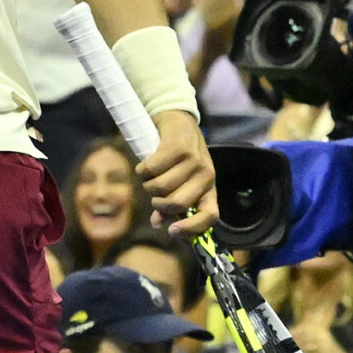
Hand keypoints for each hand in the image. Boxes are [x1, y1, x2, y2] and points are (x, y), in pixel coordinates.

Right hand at [138, 110, 217, 236]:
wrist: (177, 121)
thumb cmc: (177, 158)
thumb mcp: (179, 182)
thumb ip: (169, 204)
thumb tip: (158, 223)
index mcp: (209, 188)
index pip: (210, 216)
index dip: (192, 228)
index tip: (171, 231)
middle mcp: (206, 176)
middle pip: (177, 203)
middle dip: (158, 202)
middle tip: (154, 194)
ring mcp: (194, 161)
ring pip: (160, 187)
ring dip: (147, 184)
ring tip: (150, 175)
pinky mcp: (178, 147)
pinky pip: (151, 169)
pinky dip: (142, 170)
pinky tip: (145, 164)